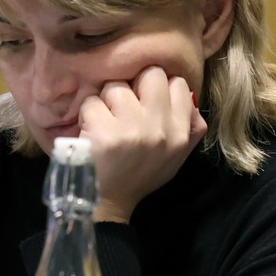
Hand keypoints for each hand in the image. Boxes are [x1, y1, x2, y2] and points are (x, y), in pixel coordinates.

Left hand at [78, 65, 205, 222]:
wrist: (109, 201)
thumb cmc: (140, 174)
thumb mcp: (176, 156)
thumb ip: (189, 126)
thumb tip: (187, 93)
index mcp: (181, 134)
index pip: (179, 84)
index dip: (158, 87)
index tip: (145, 100)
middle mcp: (161, 129)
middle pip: (150, 74)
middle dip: (133, 84)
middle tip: (123, 104)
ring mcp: (133, 129)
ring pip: (116, 86)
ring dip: (105, 100)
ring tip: (105, 121)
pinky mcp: (105, 132)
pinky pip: (91, 101)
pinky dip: (87, 113)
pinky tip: (90, 131)